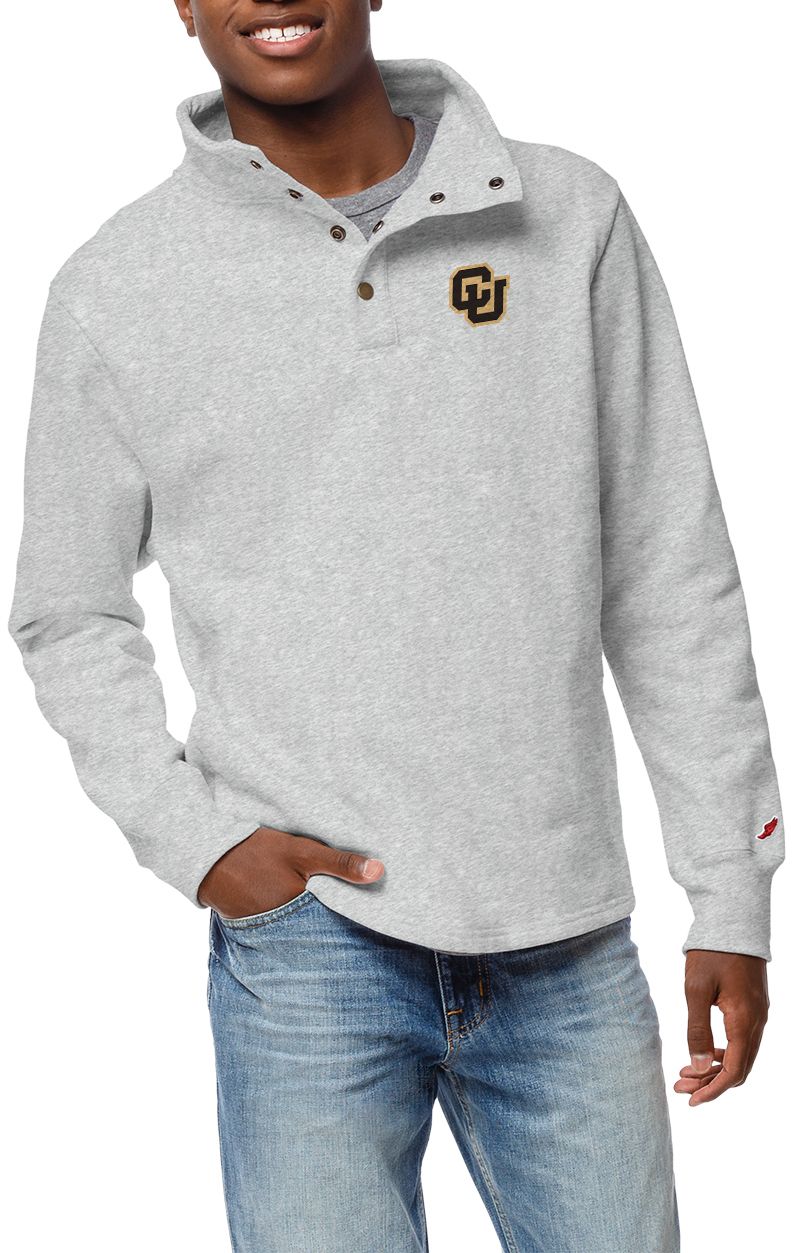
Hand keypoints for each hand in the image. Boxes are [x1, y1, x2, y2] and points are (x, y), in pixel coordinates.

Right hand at [198, 826, 384, 918]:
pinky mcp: (257, 929)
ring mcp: (269, 932)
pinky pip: (284, 930)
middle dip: (336, 928)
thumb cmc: (257, 851)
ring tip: (332, 922)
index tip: (372, 919)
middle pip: (321, 933)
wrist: (209, 856)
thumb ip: (340, 864)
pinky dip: (295, 923)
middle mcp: (285, 929)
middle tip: (359, 928)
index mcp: (300, 912)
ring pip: (302, 932)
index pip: (337, 924)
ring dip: (315, 926)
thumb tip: (380, 871)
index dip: (354, 920)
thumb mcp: (302, 852)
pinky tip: (303, 914)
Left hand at [674, 949, 768, 1105]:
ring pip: (742, 1055)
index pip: (733, 1072)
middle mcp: (757, 1022)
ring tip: (686, 1072)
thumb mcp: (696, 990)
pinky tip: (703, 1051)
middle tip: (680, 1086)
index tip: (691, 1100)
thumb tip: (696, 1067)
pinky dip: (724, 1052)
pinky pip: (743, 1040)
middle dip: (710, 1083)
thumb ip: (697, 1029)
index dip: (712, 1090)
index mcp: (744, 1022)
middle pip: (739, 1068)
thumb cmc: (711, 953)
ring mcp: (758, 1014)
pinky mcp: (754, 1006)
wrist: (733, 921)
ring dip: (715, 1068)